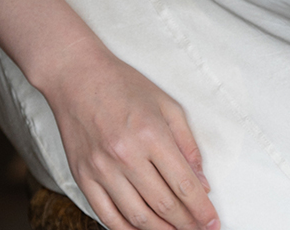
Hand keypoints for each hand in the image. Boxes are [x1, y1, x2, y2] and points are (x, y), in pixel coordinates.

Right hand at [38, 43, 220, 229]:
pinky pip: (106, 214)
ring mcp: (101, 169)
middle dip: (187, 224)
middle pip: (163, 204)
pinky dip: (125, 229)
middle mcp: (126, 155)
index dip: (201, 208)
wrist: (76, 76)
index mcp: (152, 135)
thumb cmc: (125, 86)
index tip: (213, 222)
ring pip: (136, 215)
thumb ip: (188, 144)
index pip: (184, 184)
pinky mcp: (82, 176)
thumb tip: (202, 181)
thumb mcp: (167, 105)